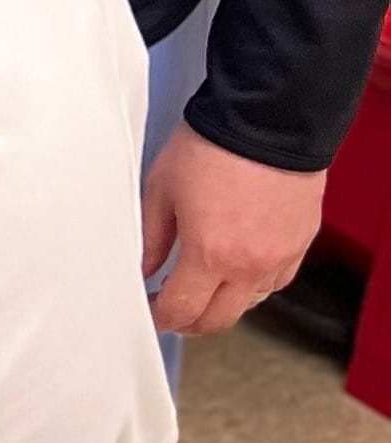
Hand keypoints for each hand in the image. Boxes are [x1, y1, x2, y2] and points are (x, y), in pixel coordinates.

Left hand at [141, 122, 326, 334]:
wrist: (267, 121)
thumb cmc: (212, 147)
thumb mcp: (160, 188)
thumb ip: (150, 236)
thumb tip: (142, 266)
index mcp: (210, 255)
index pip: (182, 310)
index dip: (159, 317)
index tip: (149, 309)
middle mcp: (249, 266)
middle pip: (218, 320)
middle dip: (190, 322)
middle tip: (170, 309)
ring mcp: (280, 258)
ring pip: (248, 302)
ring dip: (223, 302)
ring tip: (200, 286)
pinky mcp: (300, 245)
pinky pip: (275, 281)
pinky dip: (252, 283)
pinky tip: (235, 267)